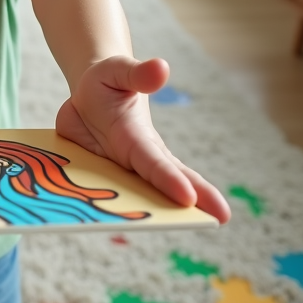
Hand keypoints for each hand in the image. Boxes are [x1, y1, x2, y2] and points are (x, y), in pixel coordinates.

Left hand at [55, 55, 230, 223]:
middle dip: (186, 209)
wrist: (86, 95)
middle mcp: (134, 163)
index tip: (189, 198)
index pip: (158, 163)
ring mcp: (115, 175)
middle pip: (160, 190)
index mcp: (142, 140)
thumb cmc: (109, 82)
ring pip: (125, 202)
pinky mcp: (92, 180)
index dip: (172, 180)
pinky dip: (92, 214)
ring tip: (143, 234)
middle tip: (216, 223)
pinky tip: (88, 227)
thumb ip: (137, 74)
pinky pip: (92, 199)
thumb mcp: (118, 71)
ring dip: (133, 219)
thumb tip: (161, 68)